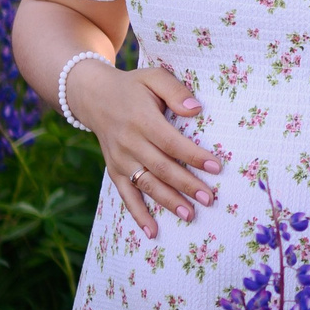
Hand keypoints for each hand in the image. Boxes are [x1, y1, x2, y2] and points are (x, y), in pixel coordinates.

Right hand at [75, 63, 224, 238]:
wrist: (94, 96)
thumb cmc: (133, 87)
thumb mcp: (154, 77)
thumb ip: (175, 91)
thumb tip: (195, 110)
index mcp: (142, 120)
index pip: (171, 142)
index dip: (193, 156)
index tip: (215, 167)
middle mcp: (129, 143)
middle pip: (162, 168)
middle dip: (187, 185)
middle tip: (209, 198)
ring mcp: (120, 159)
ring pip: (146, 185)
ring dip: (168, 202)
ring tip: (189, 214)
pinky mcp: (114, 170)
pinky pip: (126, 195)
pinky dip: (138, 214)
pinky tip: (153, 232)